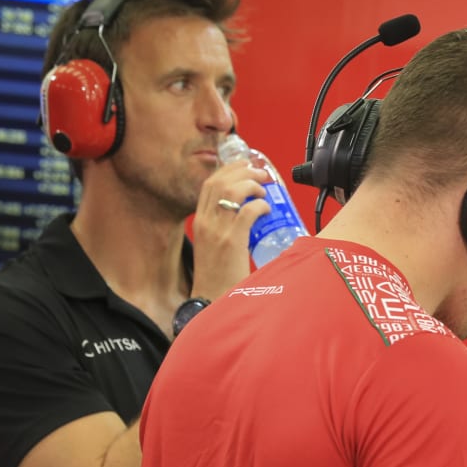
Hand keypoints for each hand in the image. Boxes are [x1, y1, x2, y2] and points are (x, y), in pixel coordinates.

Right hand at [190, 160, 271, 299]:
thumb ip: (226, 229)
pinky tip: (267, 209)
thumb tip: (249, 216)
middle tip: (261, 173)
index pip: (209, 184)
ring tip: (265, 190)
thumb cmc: (219, 276)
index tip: (245, 167)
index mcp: (199, 221)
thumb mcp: (215, 245)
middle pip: (219, 181)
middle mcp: (205, 222)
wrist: (212, 299)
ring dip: (251, 184)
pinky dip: (259, 205)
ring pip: (231, 191)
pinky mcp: (231, 241)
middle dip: (242, 171)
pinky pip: (246, 212)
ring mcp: (216, 231)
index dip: (228, 170)